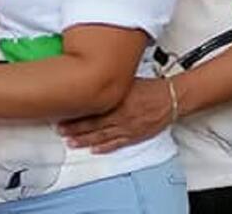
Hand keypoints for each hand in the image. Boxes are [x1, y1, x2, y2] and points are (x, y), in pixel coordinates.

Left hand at [57, 77, 173, 152]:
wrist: (171, 99)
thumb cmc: (151, 88)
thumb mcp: (127, 81)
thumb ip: (110, 85)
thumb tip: (92, 82)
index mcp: (117, 100)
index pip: (92, 108)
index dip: (76, 112)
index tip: (62, 112)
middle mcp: (120, 116)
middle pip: (93, 123)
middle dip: (75, 128)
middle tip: (60, 129)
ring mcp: (127, 128)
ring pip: (101, 136)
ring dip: (85, 140)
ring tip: (70, 142)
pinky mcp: (135, 136)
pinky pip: (117, 144)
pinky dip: (104, 148)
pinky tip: (93, 150)